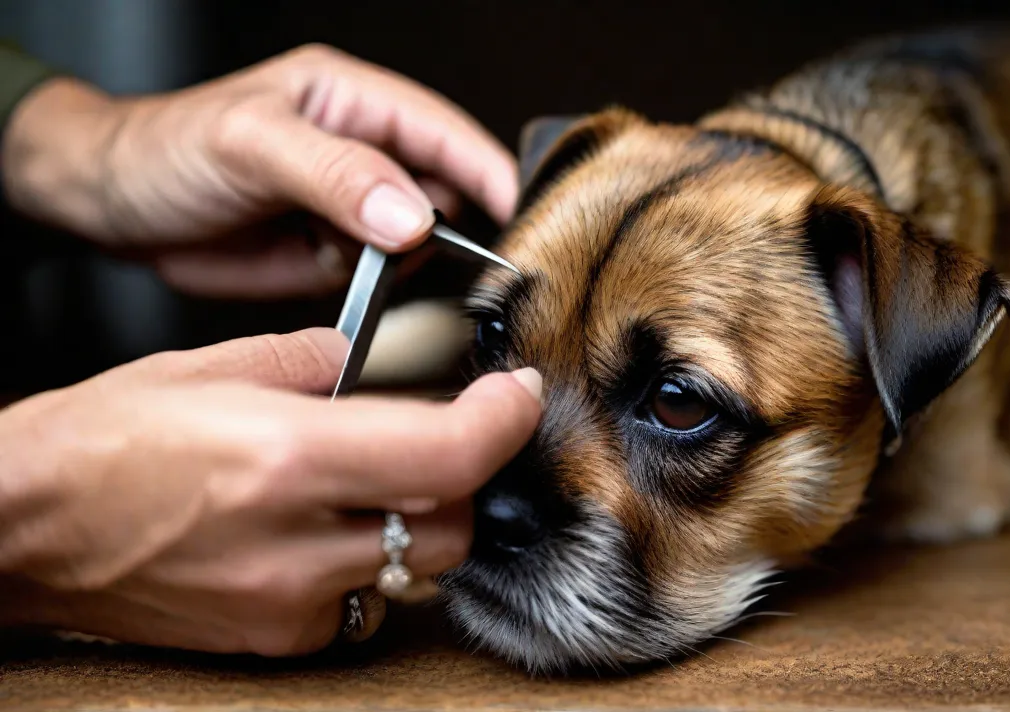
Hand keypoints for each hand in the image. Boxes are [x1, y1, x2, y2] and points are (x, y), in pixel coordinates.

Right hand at [0, 330, 540, 655]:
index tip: (516, 395)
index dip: (504, 422)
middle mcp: (296, 541)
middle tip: (438, 434)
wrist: (27, 528)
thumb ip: (319, 360)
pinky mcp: (276, 638)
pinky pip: (366, 602)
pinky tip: (326, 530)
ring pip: (418, 568)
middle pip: (451, 523)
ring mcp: (289, 602)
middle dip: (463, 474)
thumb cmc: (104, 439)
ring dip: (421, 520)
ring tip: (375, 481)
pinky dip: (369, 561)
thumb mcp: (214, 366)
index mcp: (286, 456)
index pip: (448, 456)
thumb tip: (378, 364)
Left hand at [1, 44, 517, 297]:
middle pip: (446, 194)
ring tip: (361, 265)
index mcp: (354, 104)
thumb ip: (336, 175)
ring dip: (408, 267)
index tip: (523, 217)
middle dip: (453, 231)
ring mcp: (352, 211)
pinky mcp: (334, 257)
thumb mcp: (250, 145)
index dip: (491, 172)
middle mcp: (364, 156)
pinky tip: (335, 279)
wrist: (112, 208)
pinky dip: (375, 291)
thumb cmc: (167, 149)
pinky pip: (381, 280)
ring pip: (419, 246)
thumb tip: (412, 216)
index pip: (447, 134)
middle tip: (444, 266)